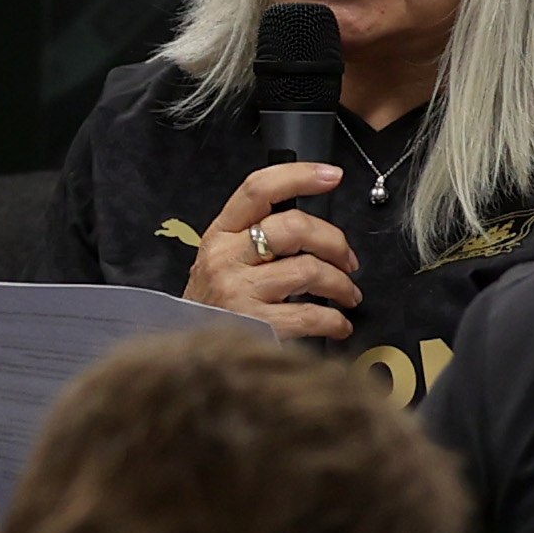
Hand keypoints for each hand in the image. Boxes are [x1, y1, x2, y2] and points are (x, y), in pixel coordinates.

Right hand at [187, 161, 361, 340]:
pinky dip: (335, 320)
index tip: (332, 176)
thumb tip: (312, 227)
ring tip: (346, 295)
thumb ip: (255, 236)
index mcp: (220, 234)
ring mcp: (237, 291)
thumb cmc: (212, 306)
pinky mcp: (254, 325)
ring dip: (341, 283)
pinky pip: (310, 315)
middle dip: (334, 242)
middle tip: (347, 259)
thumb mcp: (220, 261)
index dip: (300, 175)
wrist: (186, 356)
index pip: (258, 189)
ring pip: (309, 270)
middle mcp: (225, 258)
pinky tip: (338, 323)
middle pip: (294, 227)